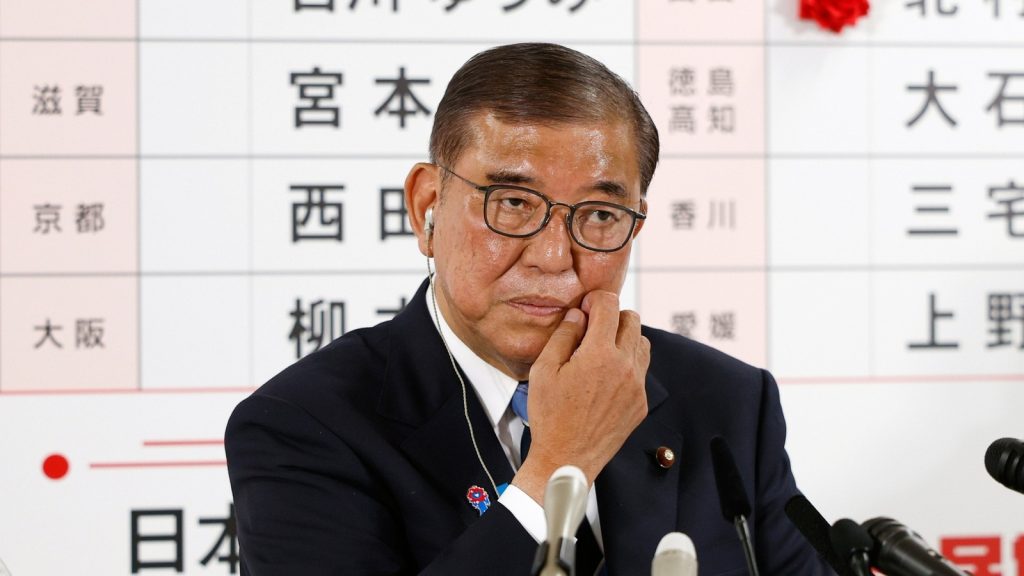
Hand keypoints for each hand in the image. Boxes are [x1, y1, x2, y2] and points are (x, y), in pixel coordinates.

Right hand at [511, 290, 649, 503]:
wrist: (566, 459)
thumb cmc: (550, 416)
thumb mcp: (544, 370)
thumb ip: (563, 335)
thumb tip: (578, 314)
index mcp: (600, 355)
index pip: (609, 306)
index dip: (595, 300)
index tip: (585, 307)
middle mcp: (625, 367)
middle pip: (632, 320)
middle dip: (611, 317)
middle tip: (592, 328)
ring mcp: (637, 387)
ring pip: (642, 343)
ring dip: (624, 339)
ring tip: (601, 351)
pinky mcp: (641, 404)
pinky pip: (641, 371)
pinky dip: (627, 365)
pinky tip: (605, 378)